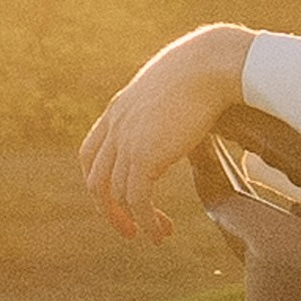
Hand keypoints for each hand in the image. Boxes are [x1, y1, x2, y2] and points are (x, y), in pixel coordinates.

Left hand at [79, 26, 253, 237]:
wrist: (209, 65)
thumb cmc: (201, 70)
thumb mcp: (170, 90)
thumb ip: (163, 113)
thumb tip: (176, 131)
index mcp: (117, 110)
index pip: (90, 154)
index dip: (101, 182)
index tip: (120, 198)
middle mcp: (115, 127)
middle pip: (96, 180)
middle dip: (110, 210)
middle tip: (130, 230)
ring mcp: (126, 142)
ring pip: (114, 195)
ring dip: (132, 221)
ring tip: (156, 235)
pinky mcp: (144, 155)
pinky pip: (136, 199)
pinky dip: (145, 221)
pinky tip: (160, 232)